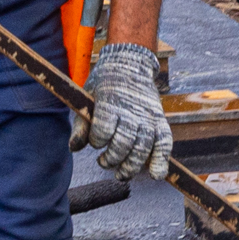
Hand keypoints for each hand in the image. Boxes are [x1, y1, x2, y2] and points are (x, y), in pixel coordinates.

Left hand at [69, 42, 170, 181]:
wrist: (130, 65)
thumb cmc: (103, 85)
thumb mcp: (87, 98)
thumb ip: (81, 124)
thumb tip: (74, 148)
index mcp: (110, 101)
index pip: (104, 129)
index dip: (97, 140)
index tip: (95, 141)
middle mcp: (131, 110)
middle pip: (124, 143)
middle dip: (112, 159)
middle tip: (103, 161)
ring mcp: (148, 116)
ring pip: (143, 148)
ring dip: (131, 166)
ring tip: (120, 174)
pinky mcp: (160, 121)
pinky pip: (164, 143)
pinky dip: (161, 160)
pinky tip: (155, 174)